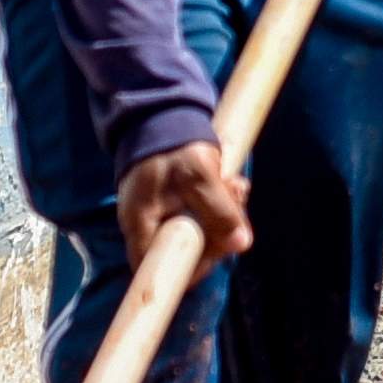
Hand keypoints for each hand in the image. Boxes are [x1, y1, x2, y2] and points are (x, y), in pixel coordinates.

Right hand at [118, 136, 251, 271]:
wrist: (162, 113)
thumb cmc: (173, 144)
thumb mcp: (199, 175)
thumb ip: (219, 210)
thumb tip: (240, 244)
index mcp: (141, 224)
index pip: (162, 269)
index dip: (194, 266)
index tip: (220, 247)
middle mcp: (146, 226)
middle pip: (186, 251)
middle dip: (219, 231)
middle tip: (236, 201)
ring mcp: (160, 215)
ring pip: (199, 231)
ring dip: (224, 214)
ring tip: (236, 186)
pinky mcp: (173, 203)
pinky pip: (200, 215)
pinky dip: (219, 203)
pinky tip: (230, 184)